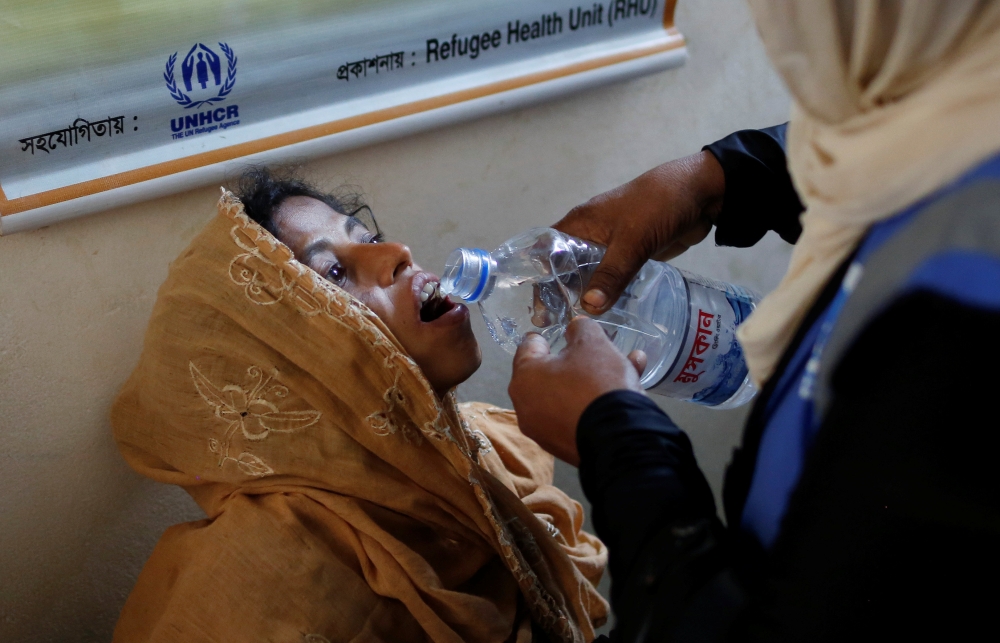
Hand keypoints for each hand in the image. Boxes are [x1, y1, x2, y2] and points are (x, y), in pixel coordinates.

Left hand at [508, 317, 645, 465]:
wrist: (618, 438)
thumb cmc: (596, 382)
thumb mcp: (592, 343)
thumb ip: (580, 329)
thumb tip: (575, 329)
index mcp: (524, 377)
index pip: (529, 346)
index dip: (547, 336)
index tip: (561, 334)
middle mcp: (526, 407)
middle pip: (552, 373)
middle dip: (579, 359)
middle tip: (601, 351)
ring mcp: (544, 431)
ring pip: (570, 394)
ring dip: (595, 379)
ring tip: (630, 365)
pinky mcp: (565, 447)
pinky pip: (578, 415)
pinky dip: (595, 402)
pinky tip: (627, 392)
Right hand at [554, 151, 724, 313]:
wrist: (700, 193)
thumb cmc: (658, 205)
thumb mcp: (632, 241)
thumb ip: (611, 274)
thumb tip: (588, 308)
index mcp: (580, 224)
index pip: (546, 253)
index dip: (539, 280)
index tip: (539, 311)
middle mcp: (590, 235)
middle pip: (566, 269)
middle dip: (561, 295)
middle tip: (556, 327)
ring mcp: (612, 246)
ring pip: (591, 276)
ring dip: (586, 298)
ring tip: (579, 327)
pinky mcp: (631, 256)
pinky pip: (613, 279)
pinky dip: (609, 295)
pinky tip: (608, 317)